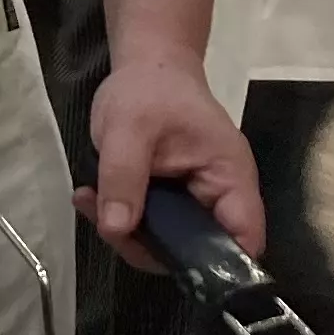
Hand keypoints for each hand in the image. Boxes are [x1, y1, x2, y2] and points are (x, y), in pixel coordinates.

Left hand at [80, 49, 265, 264]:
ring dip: (126, 232)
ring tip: (90, 200)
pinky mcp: (170, 201)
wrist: (146, 66)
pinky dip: (119, 218)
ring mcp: (194, 201)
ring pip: (167, 243)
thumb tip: (117, 229)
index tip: (172, 268)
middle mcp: (219, 197)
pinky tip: (90, 197)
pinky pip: (149, 226)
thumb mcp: (129, 128)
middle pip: (199, 252)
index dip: (220, 267)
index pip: (243, 240)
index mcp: (230, 177)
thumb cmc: (150, 89)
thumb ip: (124, 177)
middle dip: (149, 247)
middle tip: (108, 224)